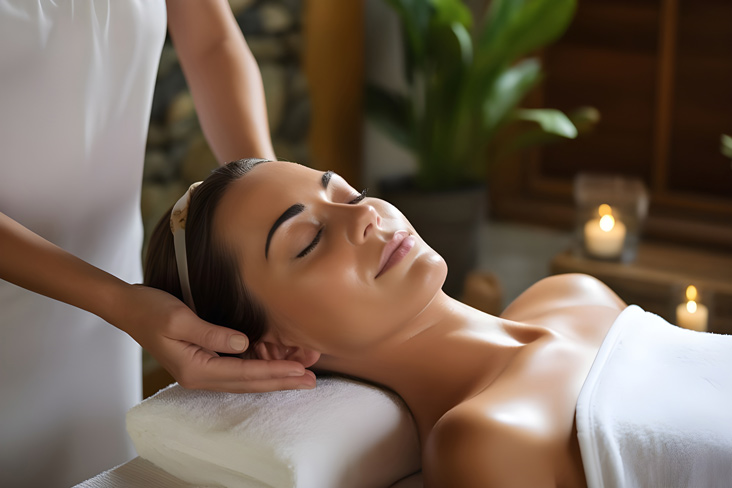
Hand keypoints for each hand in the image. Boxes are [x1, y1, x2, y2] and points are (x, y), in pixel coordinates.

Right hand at [115, 284, 315, 391]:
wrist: (129, 309)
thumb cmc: (151, 310)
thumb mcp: (179, 318)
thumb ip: (212, 333)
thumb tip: (242, 343)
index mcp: (196, 369)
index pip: (244, 374)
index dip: (275, 372)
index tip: (300, 371)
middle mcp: (201, 375)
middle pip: (249, 383)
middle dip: (282, 381)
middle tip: (312, 381)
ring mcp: (202, 370)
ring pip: (246, 379)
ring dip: (274, 377)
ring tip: (302, 376)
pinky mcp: (204, 360)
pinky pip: (238, 370)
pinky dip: (260, 369)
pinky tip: (277, 367)